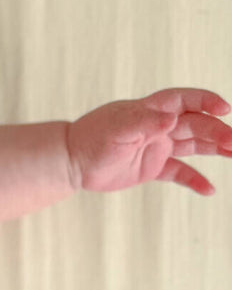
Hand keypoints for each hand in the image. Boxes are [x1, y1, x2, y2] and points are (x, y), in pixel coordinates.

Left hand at [66, 88, 231, 193]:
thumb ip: (144, 122)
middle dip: (217, 131)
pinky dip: (194, 180)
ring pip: (194, 145)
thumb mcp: (117, 129)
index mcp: (150, 110)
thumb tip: (170, 118)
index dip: (206, 101)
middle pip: (196, 124)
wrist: (72, 162)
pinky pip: (179, 172)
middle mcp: (158, 126)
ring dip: (215, 149)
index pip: (185, 100)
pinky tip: (209, 189)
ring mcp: (157, 146)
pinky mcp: (152, 167)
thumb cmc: (91, 139)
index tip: (225, 109)